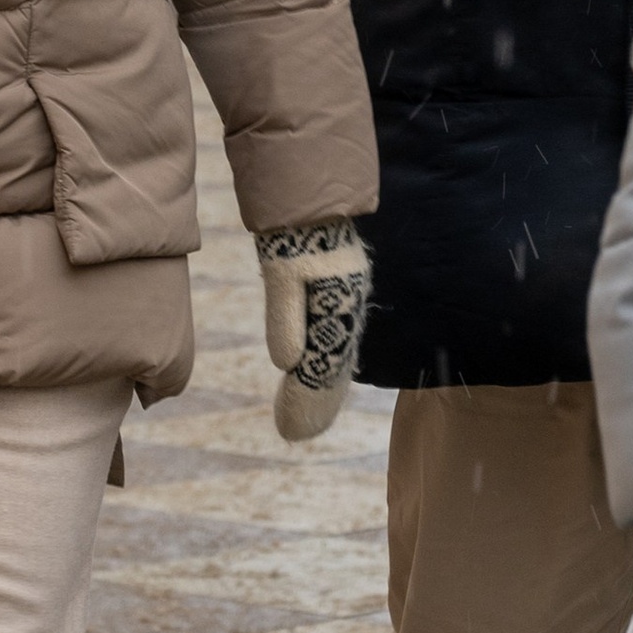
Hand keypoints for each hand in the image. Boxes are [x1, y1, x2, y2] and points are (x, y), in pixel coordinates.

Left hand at [255, 217, 371, 443]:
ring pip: (334, 354)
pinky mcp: (333, 295)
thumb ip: (286, 315)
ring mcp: (343, 301)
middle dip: (315, 401)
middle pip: (334, 365)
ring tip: (304, 419)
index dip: (309, 400)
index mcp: (340, 307)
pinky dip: (322, 363)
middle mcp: (348, 307)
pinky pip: (332, 339)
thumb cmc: (292, 232)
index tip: (292, 431)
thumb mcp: (284, 270)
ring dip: (318, 387)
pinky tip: (310, 376)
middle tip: (294, 435)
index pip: (325, 365)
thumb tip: (286, 363)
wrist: (306, 197)